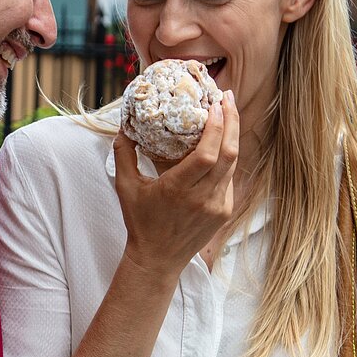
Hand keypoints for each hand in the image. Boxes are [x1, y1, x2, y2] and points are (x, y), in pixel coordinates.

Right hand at [113, 94, 239, 280]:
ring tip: (227, 112)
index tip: (215, 104)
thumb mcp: (125, 188)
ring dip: (232, 136)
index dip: (216, 127)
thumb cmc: (140, 222)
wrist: (158, 259)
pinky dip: (227, 157)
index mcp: (178, 190)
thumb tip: (123, 125)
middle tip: (226, 97)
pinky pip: (230, 178)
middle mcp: (203, 198)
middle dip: (231, 121)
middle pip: (228, 154)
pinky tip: (223, 141)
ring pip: (233, 164)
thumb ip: (123, 155)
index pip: (207, 154)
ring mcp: (217, 206)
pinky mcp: (224, 211)